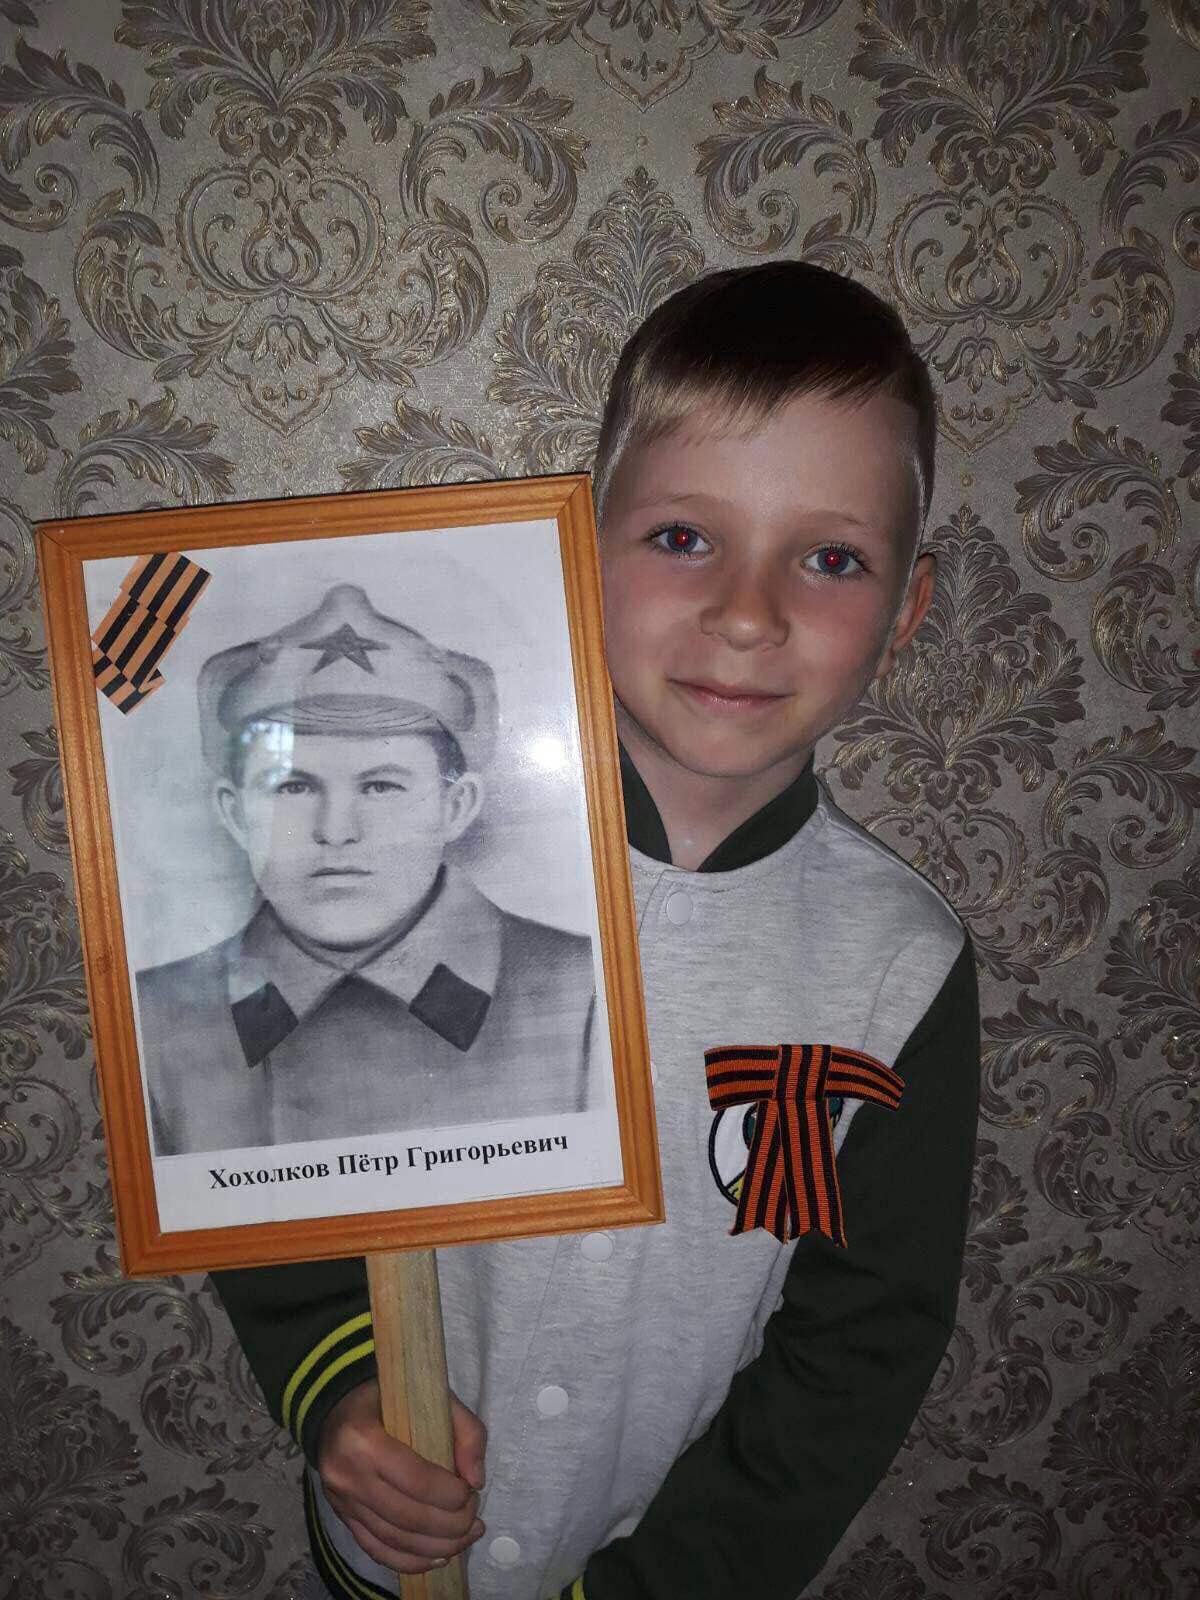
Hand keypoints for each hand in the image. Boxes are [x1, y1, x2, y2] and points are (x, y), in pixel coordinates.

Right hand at [317, 1378, 486, 1574]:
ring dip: (436, 1547)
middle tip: (475, 1518)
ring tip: (467, 1538)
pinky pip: (376, 1549)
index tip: (471, 1492)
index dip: (450, 1494)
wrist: (336, 1409)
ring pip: (393, 1539)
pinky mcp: (343, 1517)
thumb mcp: (431, 1397)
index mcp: (365, 1438)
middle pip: (406, 1516)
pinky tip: (439, 1558)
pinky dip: (410, 1561)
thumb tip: (476, 1481)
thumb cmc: (390, 1399)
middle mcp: (348, 1475)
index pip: (416, 1479)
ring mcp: (342, 1501)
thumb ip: (465, 1430)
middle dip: (450, 1525)